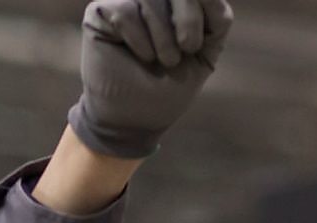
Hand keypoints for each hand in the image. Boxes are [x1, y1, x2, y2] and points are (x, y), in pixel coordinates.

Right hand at [68, 0, 233, 157]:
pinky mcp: (101, 12)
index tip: (198, 42)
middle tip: (187, 48)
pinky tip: (139, 55)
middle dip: (189, 19)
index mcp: (177, 4)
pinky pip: (126, 11)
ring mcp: (125, 1)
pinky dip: (139, 40)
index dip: (205, 8)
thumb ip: (215, 18)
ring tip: (161, 60)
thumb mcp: (204, 53)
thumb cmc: (169, 87)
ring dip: (163, 37)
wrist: (136, 117)